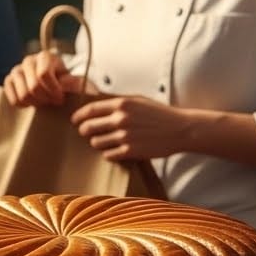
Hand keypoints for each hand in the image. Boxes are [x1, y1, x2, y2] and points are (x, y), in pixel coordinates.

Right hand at [2, 51, 82, 106]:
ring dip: (35, 103)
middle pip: (33, 86)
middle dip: (45, 99)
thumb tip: (62, 83)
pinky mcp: (9, 82)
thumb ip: (73, 83)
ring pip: (23, 94)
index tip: (61, 98)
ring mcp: (17, 70)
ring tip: (44, 102)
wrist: (59, 89)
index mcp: (46, 56)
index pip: (43, 74)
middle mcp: (29, 60)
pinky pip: (12, 98)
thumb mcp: (78, 84)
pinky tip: (32, 103)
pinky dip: (23, 105)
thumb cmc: (69, 86)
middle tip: (53, 102)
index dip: (53, 90)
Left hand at [71, 95, 188, 160]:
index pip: (90, 110)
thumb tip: (97, 108)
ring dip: (97, 143)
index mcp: (122, 104)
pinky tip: (115, 150)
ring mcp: (125, 136)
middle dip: (84, 131)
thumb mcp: (139, 100)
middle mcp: (121, 119)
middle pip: (88, 127)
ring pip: (96, 143)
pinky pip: (108, 155)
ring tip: (104, 141)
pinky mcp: (130, 151)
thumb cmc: (160, 114)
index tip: (74, 120)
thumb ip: (118, 103)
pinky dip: (109, 153)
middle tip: (85, 133)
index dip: (79, 116)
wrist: (180, 129)